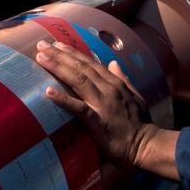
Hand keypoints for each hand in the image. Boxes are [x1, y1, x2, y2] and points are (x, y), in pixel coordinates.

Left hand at [35, 40, 156, 170]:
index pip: (91, 64)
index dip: (74, 53)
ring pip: (78, 80)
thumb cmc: (141, 124)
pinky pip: (78, 108)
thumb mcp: (136, 96)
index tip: (58, 44)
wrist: (148, 145)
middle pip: (81, 67)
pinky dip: (63, 99)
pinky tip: (48, 92)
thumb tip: (114, 63)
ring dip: (59, 67)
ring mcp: (103, 104)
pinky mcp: (98, 121)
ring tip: (42, 58)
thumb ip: (124, 79)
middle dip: (60, 54)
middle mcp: (108, 89)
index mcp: (115, 84)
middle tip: (41, 45)